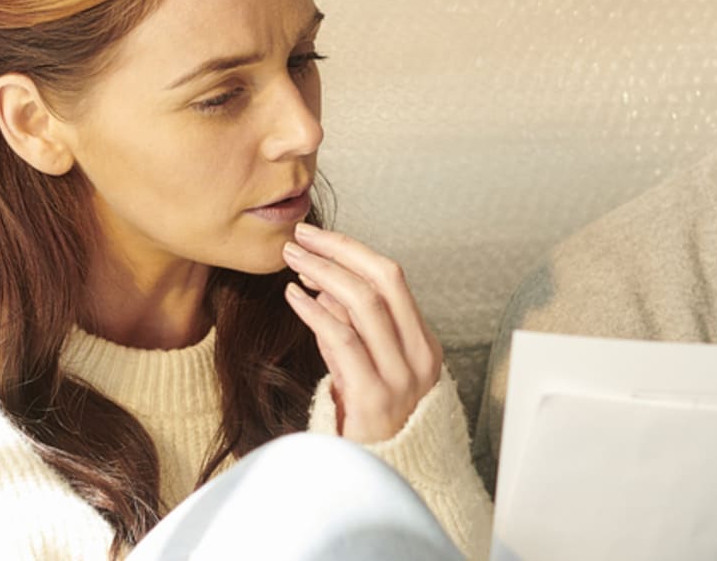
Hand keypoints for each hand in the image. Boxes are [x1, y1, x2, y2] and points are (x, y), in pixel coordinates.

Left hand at [281, 223, 444, 443]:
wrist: (382, 480)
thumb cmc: (371, 428)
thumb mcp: (366, 372)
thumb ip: (351, 332)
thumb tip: (324, 287)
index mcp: (424, 346)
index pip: (393, 280)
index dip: (353, 251)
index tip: (319, 238)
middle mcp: (419, 356)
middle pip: (384, 281)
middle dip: (339, 251)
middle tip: (301, 238)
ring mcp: (400, 376)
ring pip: (365, 304)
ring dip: (323, 274)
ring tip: (292, 262)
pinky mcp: (374, 396)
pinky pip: (344, 340)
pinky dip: (315, 312)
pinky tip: (294, 297)